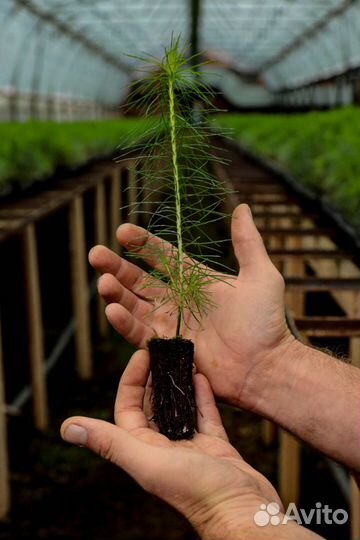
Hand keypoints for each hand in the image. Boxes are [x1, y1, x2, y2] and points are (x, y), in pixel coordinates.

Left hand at [61, 350, 310, 539]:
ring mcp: (190, 446)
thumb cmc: (195, 489)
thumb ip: (110, 443)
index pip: (128, 407)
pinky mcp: (215, 446)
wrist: (244, 510)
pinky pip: (205, 414)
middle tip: (162, 351)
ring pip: (179, 407)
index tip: (142, 354)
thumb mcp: (147, 461)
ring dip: (178, 384)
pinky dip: (202, 396)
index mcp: (143, 450)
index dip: (131, 380)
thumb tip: (67, 428)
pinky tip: (202, 377)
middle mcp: (163, 447)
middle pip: (153, 405)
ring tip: (182, 358)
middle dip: (155, 377)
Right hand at [89, 204, 293, 408]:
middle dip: (117, 267)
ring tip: (103, 281)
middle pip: (139, 280)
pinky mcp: (166, 347)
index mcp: (195, 280)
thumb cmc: (267, 321)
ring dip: (116, 294)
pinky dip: (125, 323)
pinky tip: (112, 310)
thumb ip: (247, 242)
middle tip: (96, 254)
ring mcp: (170, 324)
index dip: (142, 244)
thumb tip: (242, 208)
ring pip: (134, 305)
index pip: (162, 256)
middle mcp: (178, 300)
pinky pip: (140, 333)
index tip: (122, 231)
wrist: (266, 365)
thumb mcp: (261, 275)